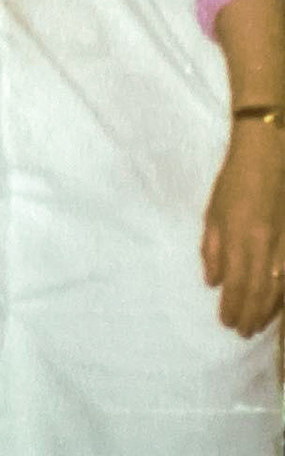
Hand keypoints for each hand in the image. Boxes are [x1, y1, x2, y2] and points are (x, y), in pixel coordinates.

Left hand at [202, 119, 284, 334]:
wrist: (271, 157)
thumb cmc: (235, 181)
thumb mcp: (213, 212)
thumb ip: (213, 248)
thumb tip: (213, 282)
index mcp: (242, 238)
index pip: (239, 284)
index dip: (234, 307)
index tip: (226, 323)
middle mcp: (267, 247)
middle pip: (262, 291)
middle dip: (252, 315)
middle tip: (242, 332)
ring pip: (282, 288)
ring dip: (270, 311)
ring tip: (259, 326)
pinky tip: (279, 305)